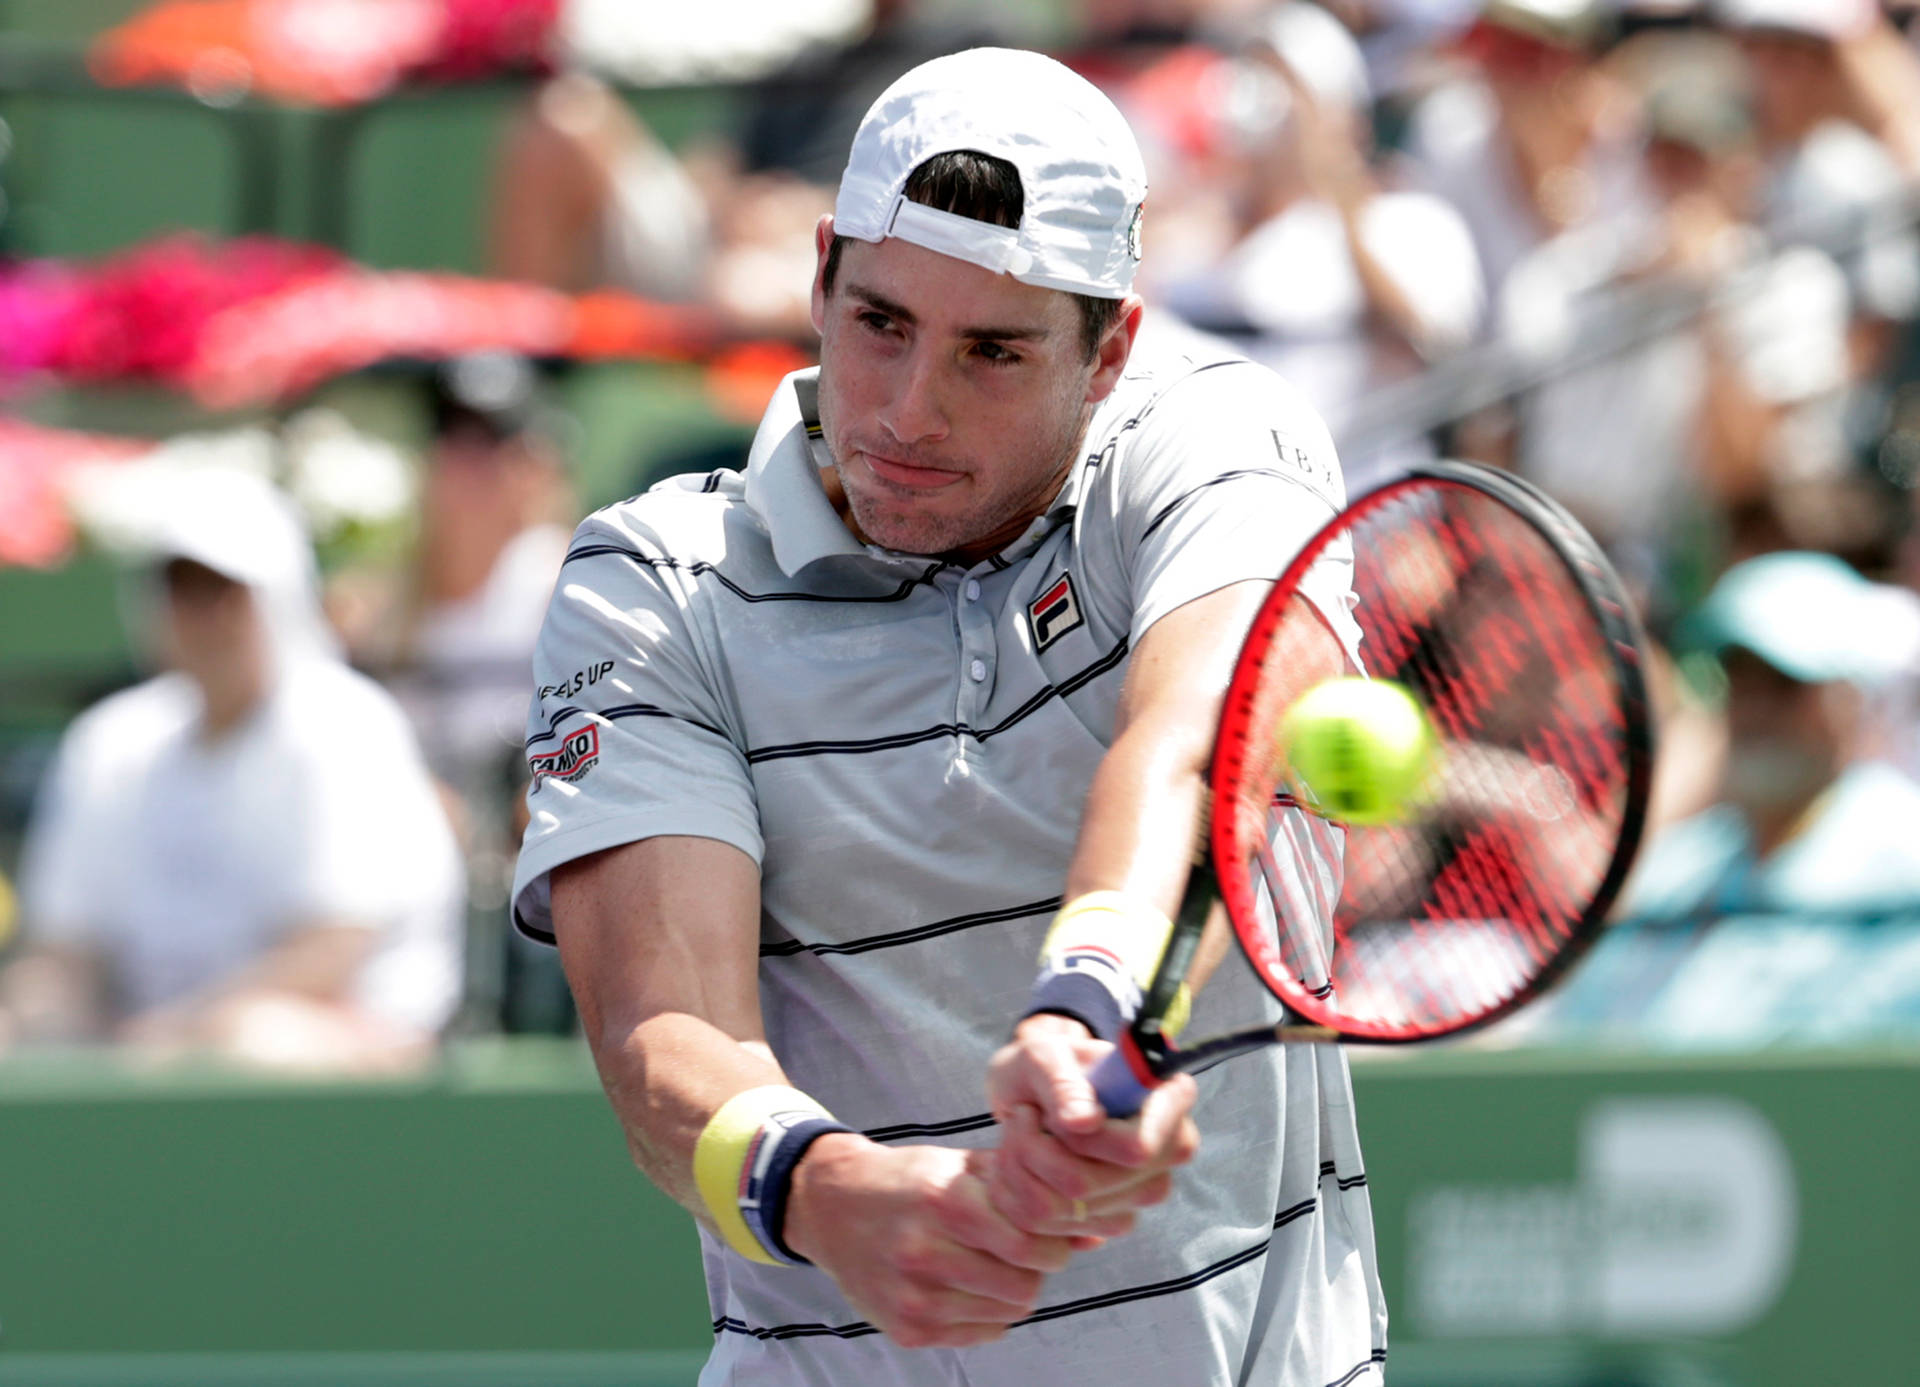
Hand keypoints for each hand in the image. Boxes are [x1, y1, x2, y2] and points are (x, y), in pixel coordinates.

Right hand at [782, 1133, 1091, 1348]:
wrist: (830, 1205)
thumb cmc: (907, 1180)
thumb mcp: (961, 1165)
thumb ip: (1025, 1190)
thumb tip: (1095, 1229)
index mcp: (946, 1201)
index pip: (1034, 1238)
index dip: (1054, 1235)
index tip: (1051, 1227)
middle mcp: (926, 1252)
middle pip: (1026, 1282)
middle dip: (1037, 1266)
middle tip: (1026, 1248)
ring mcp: (914, 1297)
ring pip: (1007, 1311)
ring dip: (1012, 1288)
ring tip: (993, 1262)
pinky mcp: (906, 1329)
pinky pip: (979, 1333)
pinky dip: (986, 1311)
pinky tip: (967, 1283)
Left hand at [984, 1014, 1198, 1238]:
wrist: (1031, 1093)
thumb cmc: (1045, 1065)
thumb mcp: (1044, 1056)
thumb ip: (1064, 1084)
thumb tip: (1086, 1122)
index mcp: (1169, 1098)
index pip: (1138, 1147)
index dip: (1085, 1142)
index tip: (1053, 1117)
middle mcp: (1170, 1148)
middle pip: (1091, 1184)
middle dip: (1037, 1152)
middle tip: (1020, 1117)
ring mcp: (1146, 1189)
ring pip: (1067, 1210)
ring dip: (1021, 1171)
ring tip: (1017, 1136)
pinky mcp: (1116, 1219)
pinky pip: (1055, 1229)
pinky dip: (1020, 1196)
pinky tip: (1021, 1165)